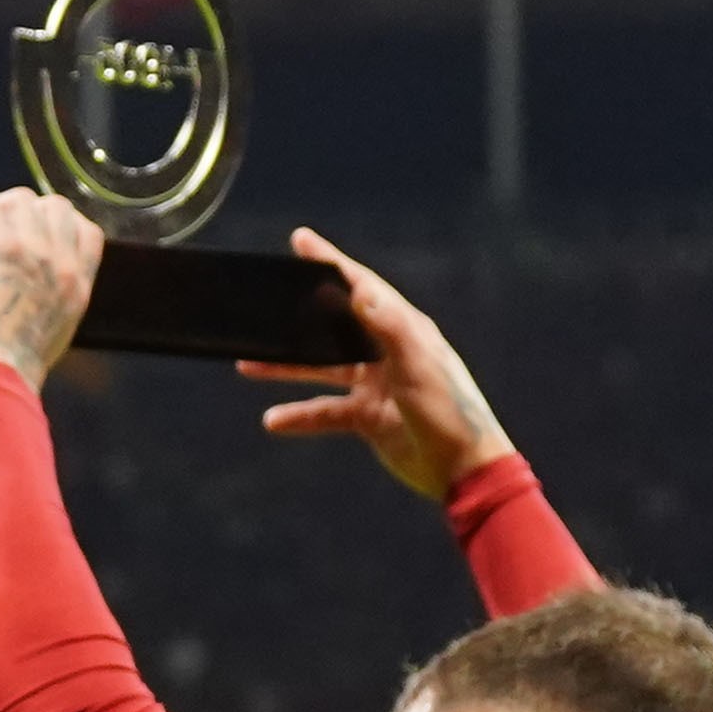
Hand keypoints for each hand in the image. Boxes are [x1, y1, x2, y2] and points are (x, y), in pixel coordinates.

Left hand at [0, 189, 104, 390]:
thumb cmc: (9, 368)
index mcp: (79, 285)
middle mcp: (63, 262)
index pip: (86, 231)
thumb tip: (19, 283)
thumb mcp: (49, 333)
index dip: (55, 223)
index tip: (26, 232)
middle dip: (17, 210)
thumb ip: (47, 301)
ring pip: (14, 201)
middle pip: (51, 206)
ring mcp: (35, 249)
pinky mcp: (0, 243)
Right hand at [241, 228, 516, 498]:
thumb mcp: (420, 367)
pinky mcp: (369, 418)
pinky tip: (273, 420)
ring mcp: (377, 385)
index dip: (332, 263)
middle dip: (299, 315)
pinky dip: (300, 416)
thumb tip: (362, 290)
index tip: (302, 240)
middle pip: (334, 325)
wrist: (464, 471)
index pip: (362, 287)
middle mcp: (388, 353)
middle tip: (264, 299)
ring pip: (322, 369)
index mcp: (405, 331)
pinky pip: (326, 413)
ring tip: (248, 364)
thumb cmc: (452, 413)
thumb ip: (391, 328)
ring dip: (288, 367)